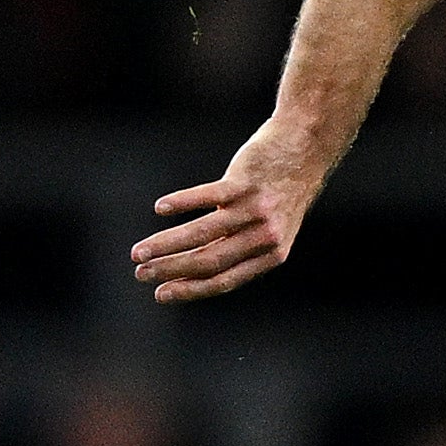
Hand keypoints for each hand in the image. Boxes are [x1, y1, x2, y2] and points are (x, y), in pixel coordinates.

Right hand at [129, 119, 329, 303]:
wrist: (307, 150)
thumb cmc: (281, 193)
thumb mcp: (271, 228)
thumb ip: (240, 247)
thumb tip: (192, 268)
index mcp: (272, 254)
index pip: (225, 280)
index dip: (190, 289)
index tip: (160, 295)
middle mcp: (265, 235)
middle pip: (210, 260)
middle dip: (171, 270)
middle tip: (141, 273)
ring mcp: (256, 208)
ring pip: (204, 233)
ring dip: (166, 244)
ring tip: (138, 252)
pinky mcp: (246, 181)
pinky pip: (208, 196)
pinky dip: (182, 202)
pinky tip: (160, 208)